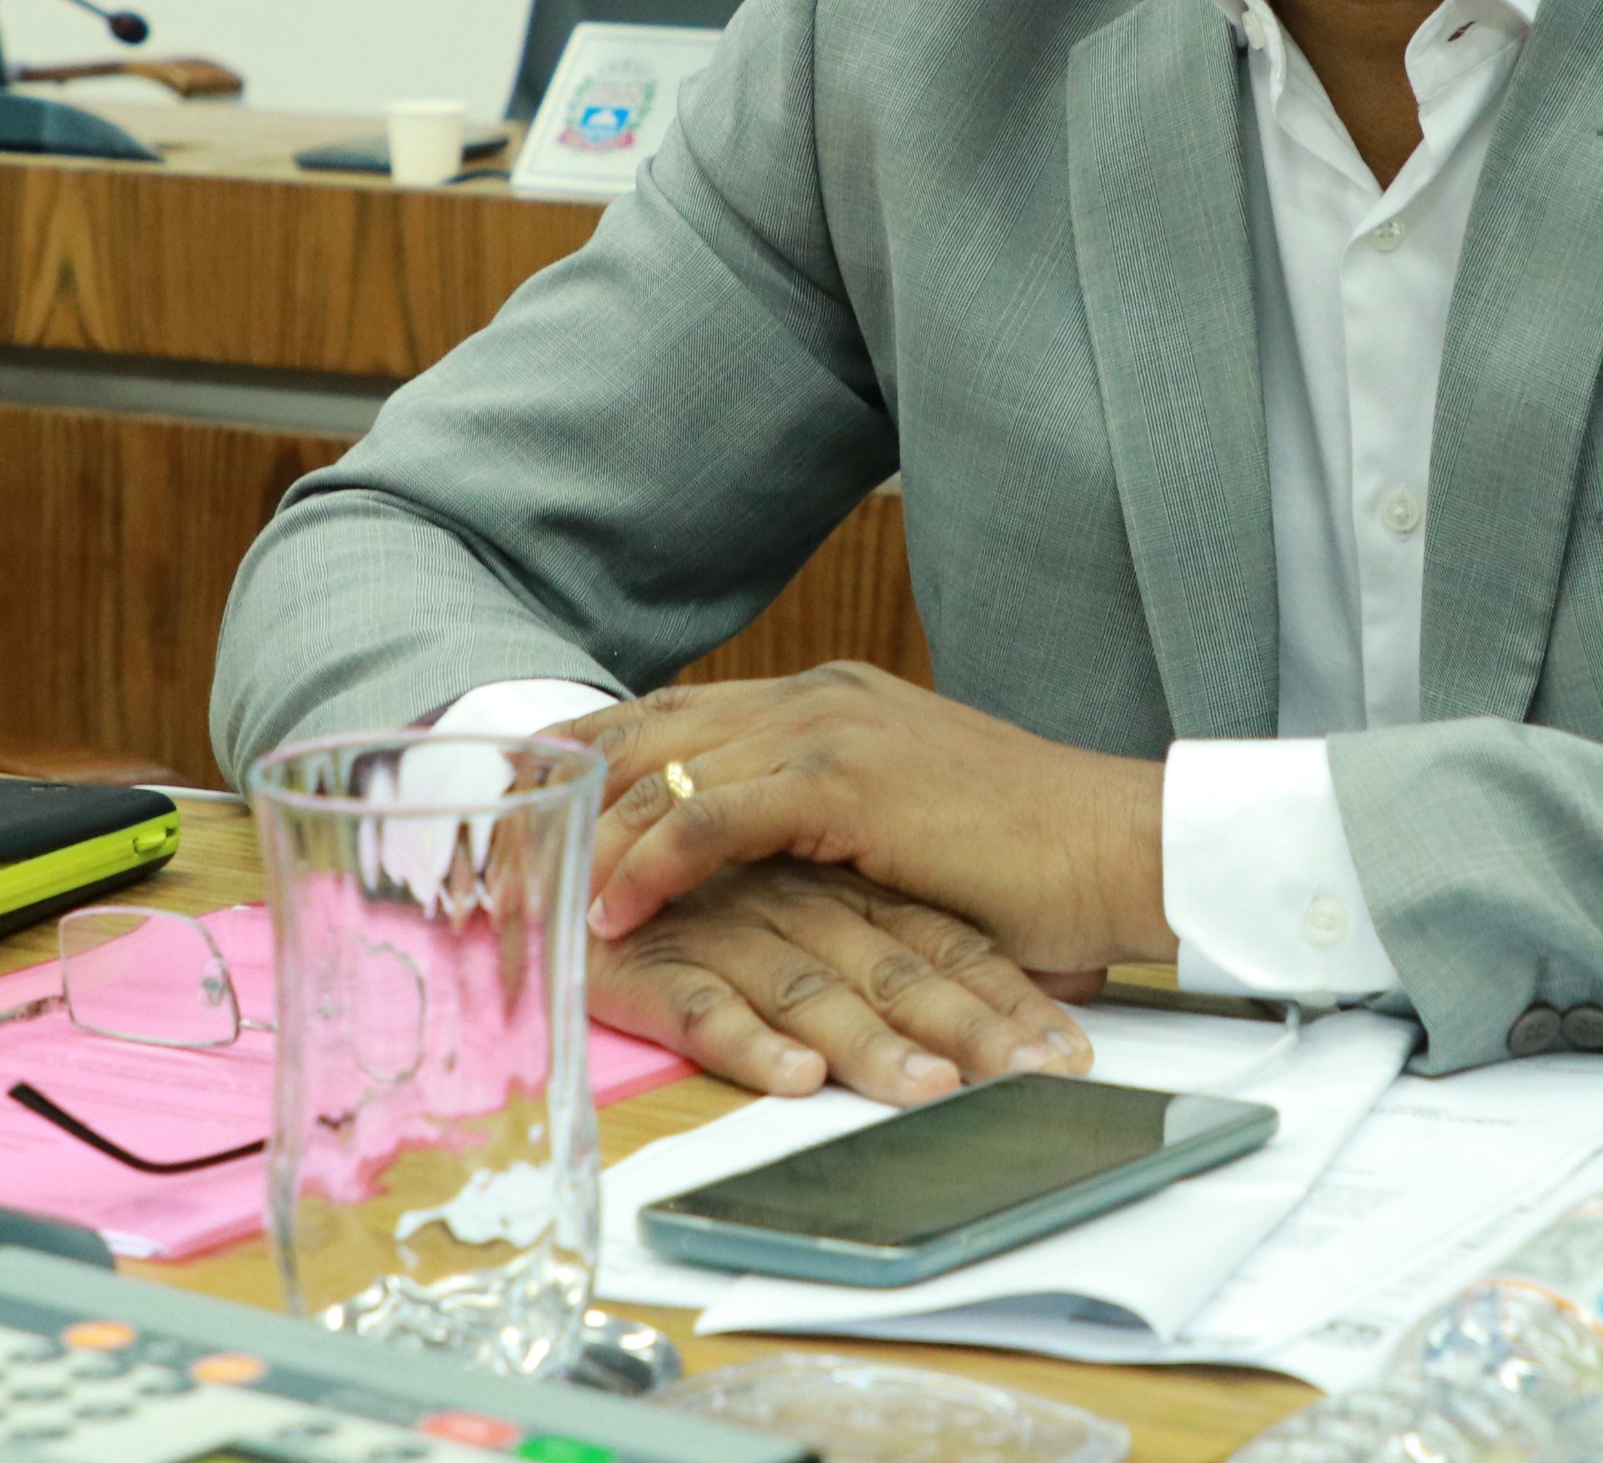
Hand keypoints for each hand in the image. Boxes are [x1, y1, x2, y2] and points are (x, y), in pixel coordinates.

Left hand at [565, 664, 1170, 972]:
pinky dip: (650, 860)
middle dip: (554, 784)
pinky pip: (714, 816)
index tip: (515, 804)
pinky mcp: (847, 779)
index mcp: (826, 702)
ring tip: (516, 887)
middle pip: (644, 729)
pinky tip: (609, 905)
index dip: (587, 756)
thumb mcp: (901, 838)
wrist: (1122, 844)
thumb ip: (822, 836)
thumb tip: (752, 886)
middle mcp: (816, 698)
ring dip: (580, 831)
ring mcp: (830, 728)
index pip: (671, 716)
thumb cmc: (1031, 863)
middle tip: (479, 849)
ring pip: (663, 768)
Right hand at [593, 856, 1094, 1103]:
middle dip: (968, 1027)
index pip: (942, 943)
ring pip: (814, 989)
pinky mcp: (658, 960)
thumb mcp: (817, 903)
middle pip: (895, 969)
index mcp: (845, 882)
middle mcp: (798, 900)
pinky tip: (797, 1078)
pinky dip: (754, 1043)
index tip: (1068, 1058)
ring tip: (934, 1094)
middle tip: (1034, 1079)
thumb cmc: (704, 891)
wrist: (579, 845)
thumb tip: (1018, 992)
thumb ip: (893, 941)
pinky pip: (708, 1005)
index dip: (1005, 998)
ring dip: (876, 1046)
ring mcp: (728, 926)